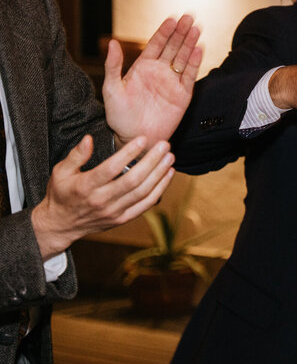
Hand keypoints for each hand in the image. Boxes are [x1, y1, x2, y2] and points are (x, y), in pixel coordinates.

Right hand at [31, 135, 175, 258]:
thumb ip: (76, 155)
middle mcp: (101, 201)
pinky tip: (168, 175)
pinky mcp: (122, 219)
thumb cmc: (61, 194)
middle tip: (164, 145)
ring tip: (169, 157)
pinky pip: (145, 205)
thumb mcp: (60, 172)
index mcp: (85, 187)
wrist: (61, 225)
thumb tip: (88, 139)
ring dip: (159, 174)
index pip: (110, 169)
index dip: (128, 153)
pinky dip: (160, 190)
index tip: (142, 139)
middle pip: (132, 180)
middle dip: (151, 161)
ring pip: (142, 193)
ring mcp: (113, 212)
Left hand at [104, 15, 202, 145]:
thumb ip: (113, 66)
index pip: (156, 44)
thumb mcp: (112, 89)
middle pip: (173, 47)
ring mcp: (172, 82)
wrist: (135, 138)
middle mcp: (159, 72)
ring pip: (183, 58)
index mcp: (143, 68)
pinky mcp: (183, 95)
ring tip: (197, 29)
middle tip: (189, 18)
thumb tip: (111, 42)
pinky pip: (190, 75)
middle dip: (181, 32)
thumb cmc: (119, 116)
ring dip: (190, 43)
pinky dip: (195, 62)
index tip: (172, 19)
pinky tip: (199, 50)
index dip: (164, 31)